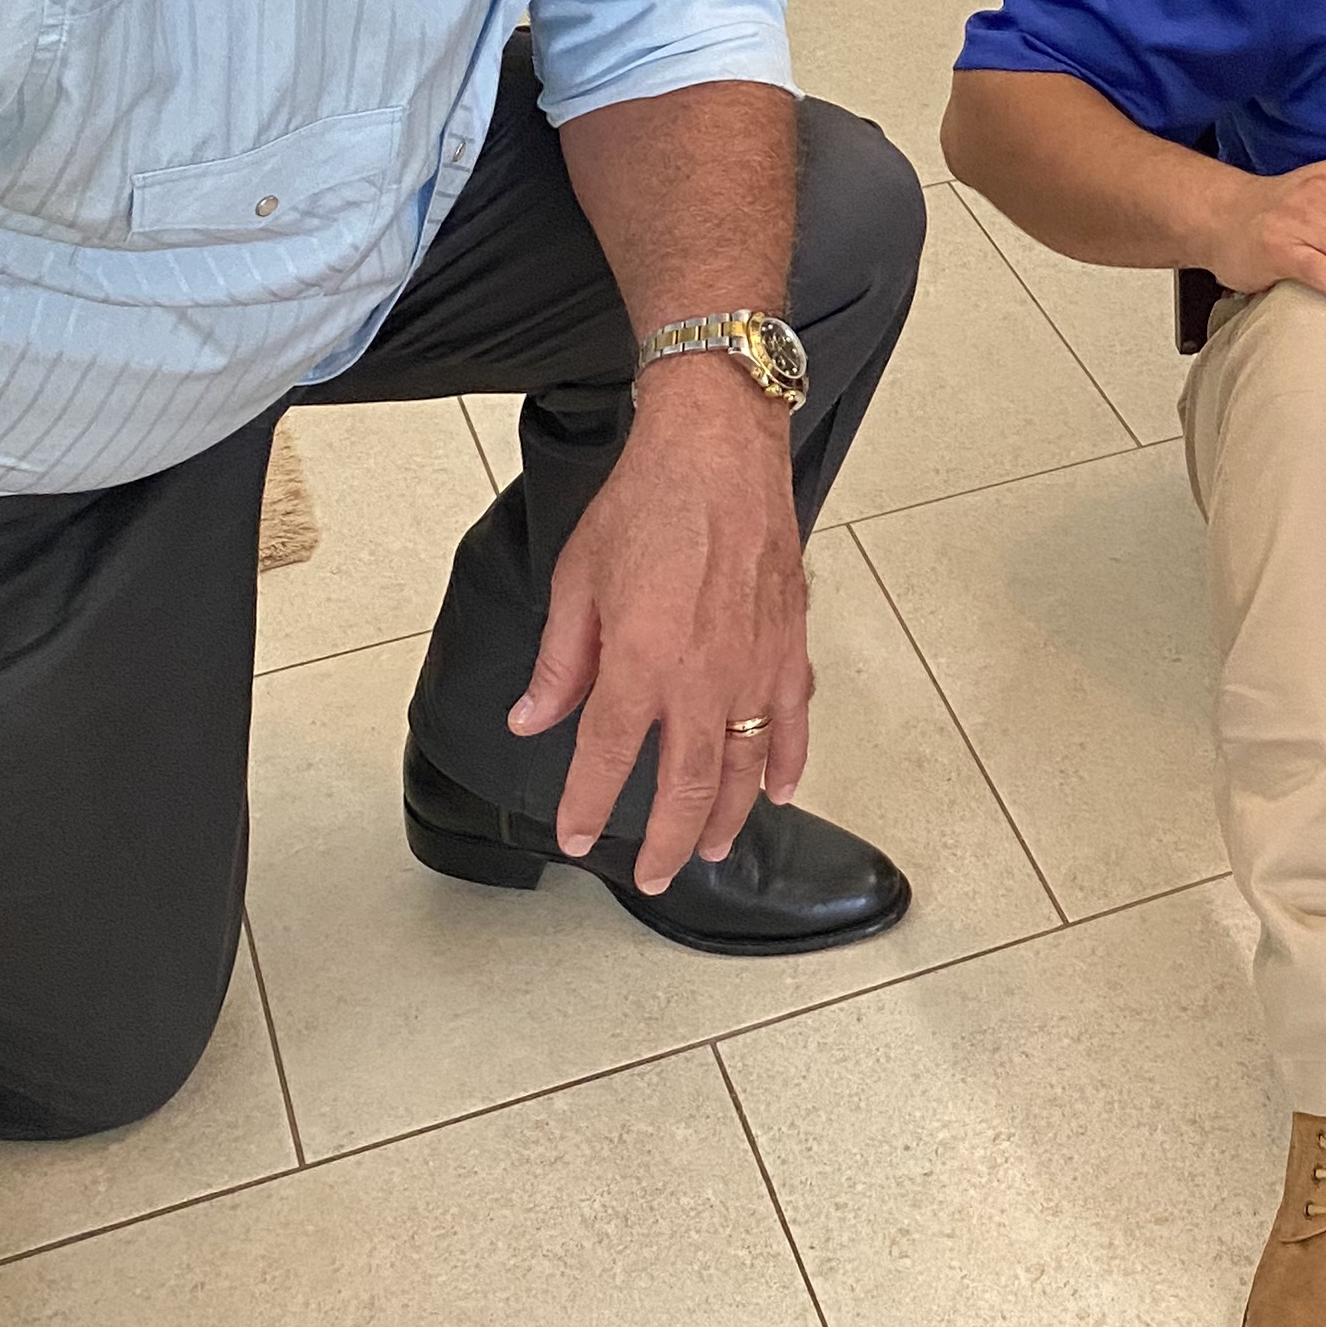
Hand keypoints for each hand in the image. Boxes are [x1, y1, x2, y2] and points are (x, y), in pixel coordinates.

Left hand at [508, 360, 811, 889]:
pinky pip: (792, 720)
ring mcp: (752, 666)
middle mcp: (700, 677)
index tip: (577, 837)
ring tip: (712, 849)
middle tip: (655, 875)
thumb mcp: (576, 580)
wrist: (716, 450)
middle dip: (667, 842)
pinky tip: (778, 789)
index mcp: (638, 662)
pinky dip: (788, 760)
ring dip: (727, 817)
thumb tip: (533, 718)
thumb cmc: (647, 502)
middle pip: (686, 786)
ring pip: (743, 766)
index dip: (588, 807)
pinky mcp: (787, 645)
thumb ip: (559, 662)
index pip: (606, 760)